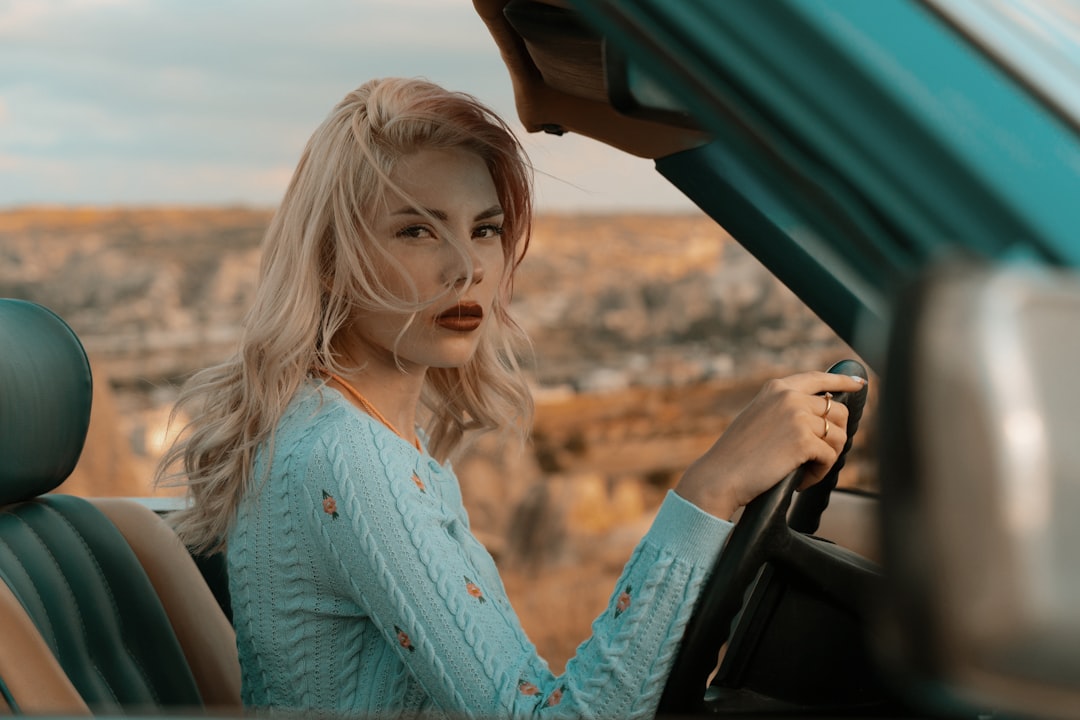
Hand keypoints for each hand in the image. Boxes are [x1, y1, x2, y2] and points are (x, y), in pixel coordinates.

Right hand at [675, 371, 865, 519]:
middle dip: (835, 437)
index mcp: (777, 388)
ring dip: (827, 458)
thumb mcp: (758, 418)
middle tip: (819, 457)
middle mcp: (789, 396)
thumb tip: (819, 416)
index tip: (859, 384)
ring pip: (838, 436)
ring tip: (805, 471)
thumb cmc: (736, 455)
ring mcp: (798, 416)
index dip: (843, 381)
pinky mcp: (804, 440)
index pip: (819, 378)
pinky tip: (800, 481)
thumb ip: (784, 409)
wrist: (720, 475)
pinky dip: (819, 474)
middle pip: (838, 411)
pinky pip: (830, 457)